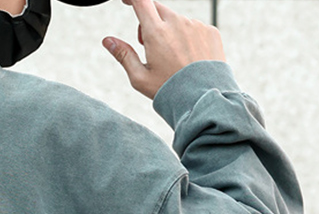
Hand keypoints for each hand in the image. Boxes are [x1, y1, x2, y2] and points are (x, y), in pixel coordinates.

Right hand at [102, 0, 225, 99]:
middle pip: (157, 8)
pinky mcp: (210, 30)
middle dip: (149, 21)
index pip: (141, 2)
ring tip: (172, 59)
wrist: (202, 98)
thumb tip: (108, 41)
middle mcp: (177, 23)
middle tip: (148, 45)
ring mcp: (195, 25)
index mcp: (157, 34)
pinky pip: (194, 27)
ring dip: (169, 31)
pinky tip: (188, 59)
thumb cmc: (169, 90)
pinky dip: (187, 37)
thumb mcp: (140, 78)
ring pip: (176, 20)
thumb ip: (124, 55)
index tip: (127, 1)